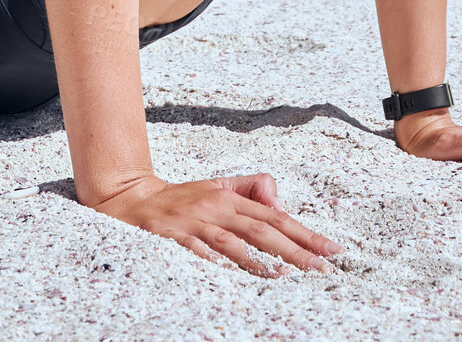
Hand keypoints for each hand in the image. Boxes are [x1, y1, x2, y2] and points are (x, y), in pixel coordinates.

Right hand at [89, 171, 342, 276]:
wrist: (129, 199)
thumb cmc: (178, 199)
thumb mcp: (216, 187)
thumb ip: (249, 190)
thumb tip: (280, 203)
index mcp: (228, 198)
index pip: (275, 216)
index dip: (304, 232)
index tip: (331, 248)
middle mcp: (216, 208)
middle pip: (262, 229)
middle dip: (296, 249)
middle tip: (323, 266)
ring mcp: (195, 224)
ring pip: (234, 242)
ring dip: (262, 258)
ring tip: (289, 274)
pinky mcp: (173, 238)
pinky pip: (200, 253)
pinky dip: (220, 263)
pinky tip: (237, 274)